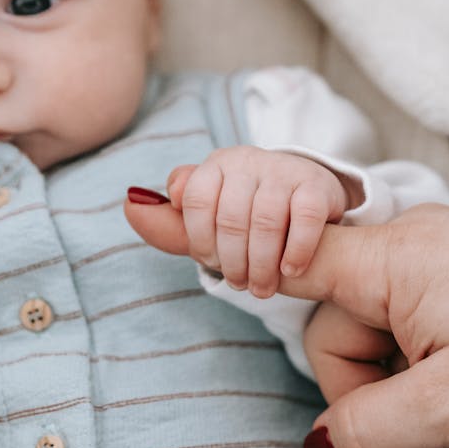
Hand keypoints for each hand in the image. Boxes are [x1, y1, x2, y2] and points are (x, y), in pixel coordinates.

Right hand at [125, 201, 448, 447]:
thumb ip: (372, 428)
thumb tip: (323, 447)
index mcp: (390, 264)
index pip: (278, 250)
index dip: (205, 236)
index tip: (143, 207)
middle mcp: (402, 257)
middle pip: (333, 334)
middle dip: (364, 399)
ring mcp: (431, 274)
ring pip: (372, 348)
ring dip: (399, 403)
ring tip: (448, 440)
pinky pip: (408, 341)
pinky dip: (419, 385)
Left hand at [129, 146, 349, 297]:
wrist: (313, 215)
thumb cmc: (253, 223)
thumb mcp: (210, 224)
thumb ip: (172, 223)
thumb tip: (131, 204)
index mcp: (217, 165)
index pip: (193, 199)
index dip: (199, 240)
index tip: (210, 261)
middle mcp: (249, 160)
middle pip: (229, 216)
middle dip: (232, 260)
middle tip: (239, 283)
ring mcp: (285, 171)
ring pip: (265, 221)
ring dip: (261, 264)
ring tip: (262, 287)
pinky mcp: (317, 186)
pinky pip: (303, 219)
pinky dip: (295, 252)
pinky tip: (291, 270)